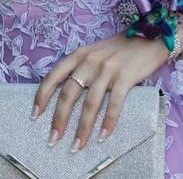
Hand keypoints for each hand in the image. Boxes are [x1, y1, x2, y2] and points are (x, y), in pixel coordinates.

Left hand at [33, 31, 168, 151]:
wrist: (148, 37)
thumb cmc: (117, 50)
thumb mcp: (92, 53)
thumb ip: (79, 69)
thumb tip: (63, 96)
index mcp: (78, 55)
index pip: (53, 76)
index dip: (42, 96)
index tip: (35, 115)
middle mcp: (89, 61)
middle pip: (69, 93)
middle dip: (59, 119)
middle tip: (53, 139)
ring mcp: (107, 69)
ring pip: (90, 103)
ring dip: (82, 128)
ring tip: (77, 145)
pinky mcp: (125, 77)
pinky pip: (114, 104)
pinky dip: (108, 123)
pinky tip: (103, 137)